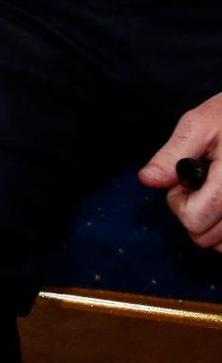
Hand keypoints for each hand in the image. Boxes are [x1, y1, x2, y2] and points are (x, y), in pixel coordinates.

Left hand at [141, 92, 221, 249]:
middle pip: (205, 237)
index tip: (184, 182)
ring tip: (214, 191)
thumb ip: (172, 154)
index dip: (179, 203)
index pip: (195, 219)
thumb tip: (148, 179)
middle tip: (201, 185)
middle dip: (195, 214)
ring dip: (213, 224)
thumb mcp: (198, 124)